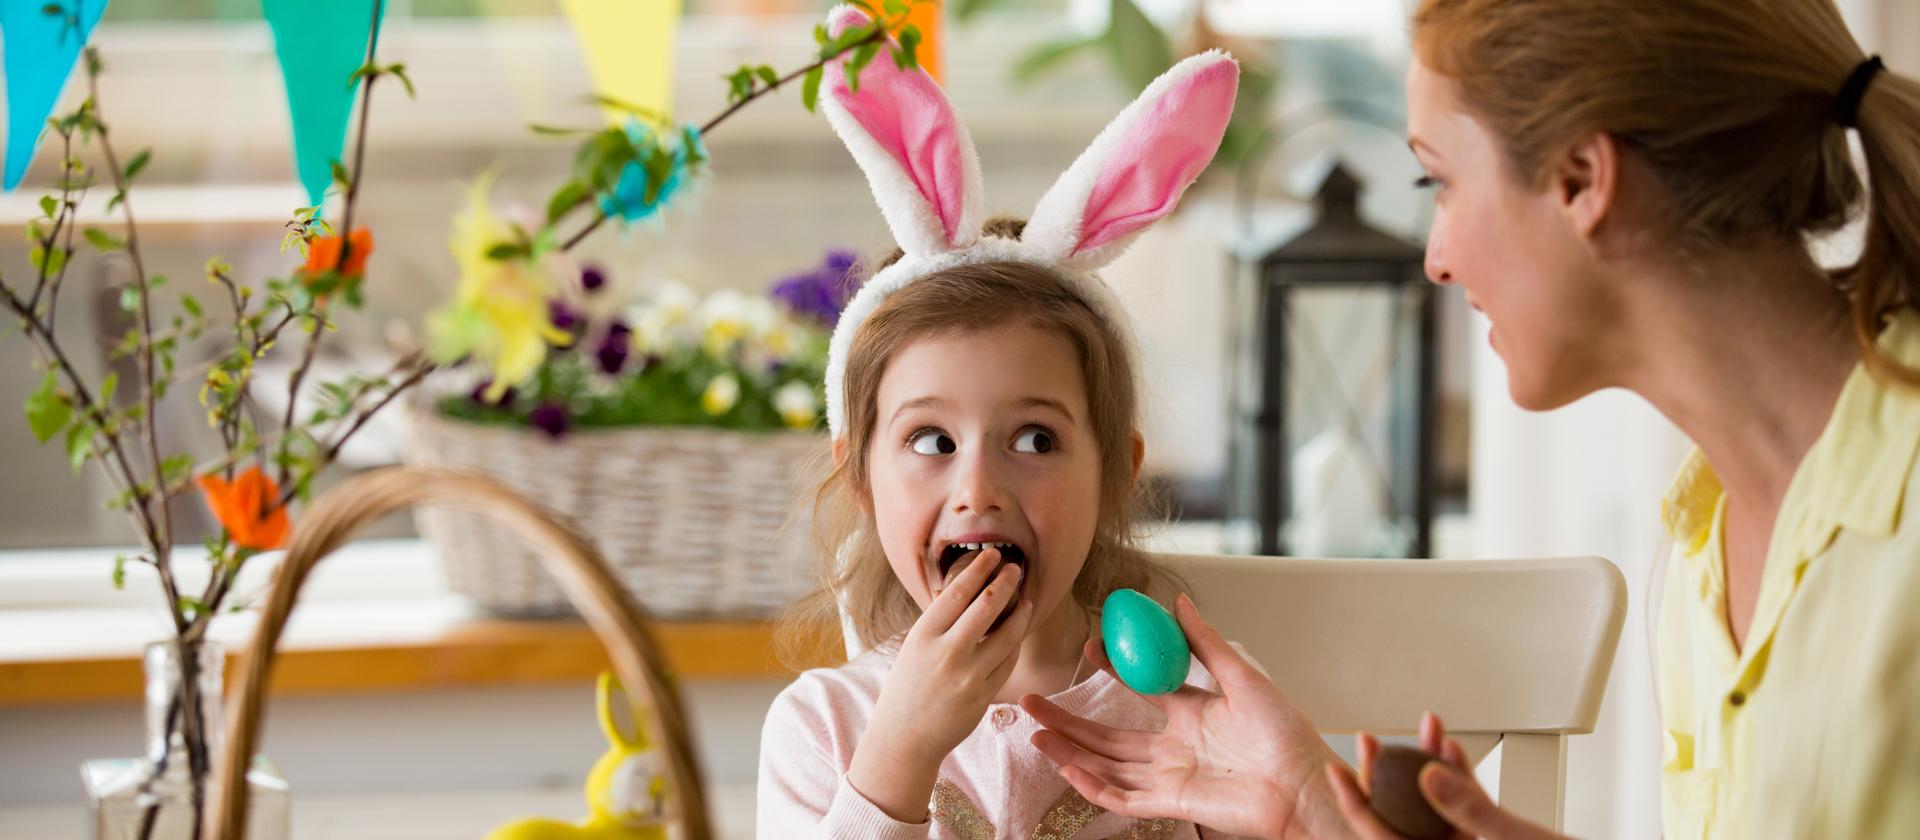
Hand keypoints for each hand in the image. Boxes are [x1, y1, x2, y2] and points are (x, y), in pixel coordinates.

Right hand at [847, 547, 1035, 821]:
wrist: (904, 738)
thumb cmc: (907, 687)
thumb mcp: (913, 648)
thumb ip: (937, 622)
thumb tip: (955, 589)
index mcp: (923, 636)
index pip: (957, 592)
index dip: (979, 569)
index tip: (992, 554)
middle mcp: (947, 653)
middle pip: (987, 606)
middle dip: (1006, 582)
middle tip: (1016, 568)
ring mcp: (969, 675)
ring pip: (1008, 634)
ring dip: (1021, 612)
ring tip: (1027, 600)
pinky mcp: (985, 695)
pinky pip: (1008, 661)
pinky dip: (1015, 643)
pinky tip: (1016, 633)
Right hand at [1021, 593, 1346, 839]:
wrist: (1304, 783)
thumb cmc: (1285, 734)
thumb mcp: (1241, 677)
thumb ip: (1204, 643)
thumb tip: (1179, 603)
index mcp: (1192, 715)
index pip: (1140, 691)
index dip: (1112, 670)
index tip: (1090, 646)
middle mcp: (1174, 748)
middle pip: (1108, 734)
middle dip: (1068, 718)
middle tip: (1032, 699)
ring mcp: (1169, 777)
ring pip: (1105, 765)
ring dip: (1068, 749)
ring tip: (1033, 729)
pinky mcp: (1171, 804)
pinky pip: (1120, 797)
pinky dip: (1091, 784)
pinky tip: (1065, 764)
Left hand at [1327, 712, 1571, 839]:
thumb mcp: (1514, 838)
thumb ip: (1469, 809)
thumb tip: (1425, 776)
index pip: (1381, 835)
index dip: (1355, 801)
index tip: (1335, 770)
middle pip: (1402, 815)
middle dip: (1384, 774)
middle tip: (1368, 739)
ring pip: (1433, 806)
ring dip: (1424, 766)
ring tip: (1416, 729)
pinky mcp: (1489, 836)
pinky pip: (1464, 805)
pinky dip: (1458, 777)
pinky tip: (1448, 747)